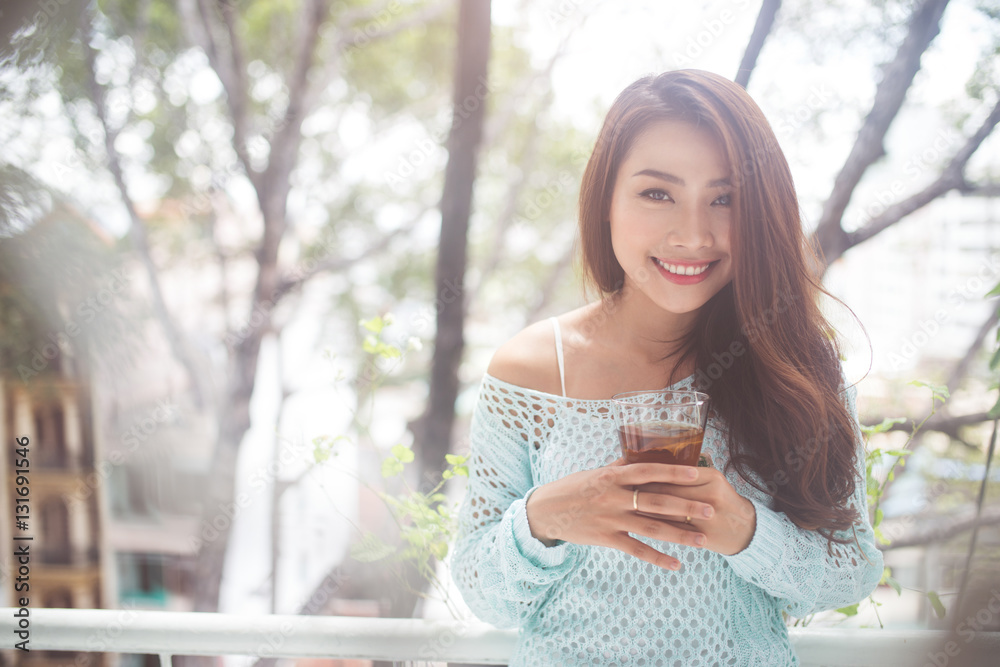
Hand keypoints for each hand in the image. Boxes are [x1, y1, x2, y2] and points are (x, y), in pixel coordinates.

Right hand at [524, 457, 717, 570]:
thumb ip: (620, 467)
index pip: (647, 470)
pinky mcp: (606, 538)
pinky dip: (657, 558)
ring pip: (651, 528)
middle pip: (656, 501)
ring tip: (703, 540)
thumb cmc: (572, 488)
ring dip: (680, 534)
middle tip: (710, 509)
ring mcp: (610, 519)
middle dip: (686, 506)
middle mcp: (613, 496)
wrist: (545, 511)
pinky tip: (676, 564)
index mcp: (612, 476)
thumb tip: (642, 454)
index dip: (673, 471)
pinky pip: (636, 550)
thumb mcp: (595, 472)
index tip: (697, 472)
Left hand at [635, 465, 756, 556]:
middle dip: (641, 492)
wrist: (748, 531)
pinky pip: (673, 531)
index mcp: (711, 477)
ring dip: (643, 511)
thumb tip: (658, 455)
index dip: (650, 474)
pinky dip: (655, 528)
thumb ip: (690, 470)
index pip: (674, 473)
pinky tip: (639, 526)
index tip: (629, 471)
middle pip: (668, 492)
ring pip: (668, 513)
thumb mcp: (714, 480)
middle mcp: (711, 495)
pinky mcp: (704, 538)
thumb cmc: (724, 501)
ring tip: (625, 507)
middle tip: (621, 489)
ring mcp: (708, 518)